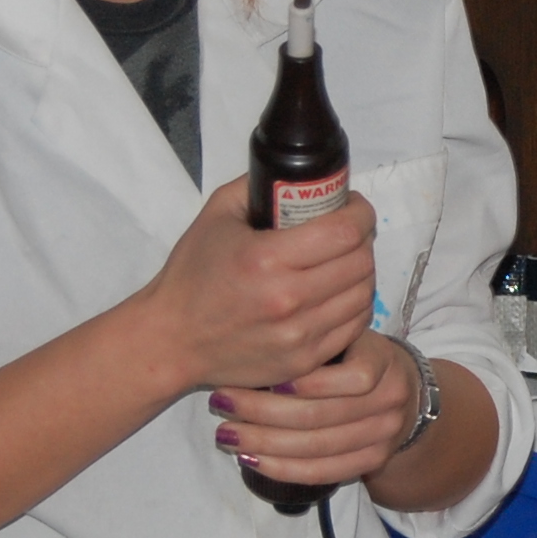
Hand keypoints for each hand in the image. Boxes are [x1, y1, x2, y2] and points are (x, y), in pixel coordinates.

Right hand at [139, 180, 378, 395]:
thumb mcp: (217, 215)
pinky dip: (354, 304)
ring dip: (362, 272)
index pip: (344, 231)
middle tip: (349, 231)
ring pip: (363, 295)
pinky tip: (339, 293)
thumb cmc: (191, 276)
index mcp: (265, 258)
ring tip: (344, 262)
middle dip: (363, 238)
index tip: (354, 207)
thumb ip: (259, 187)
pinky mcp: (304, 360)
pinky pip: (354, 327)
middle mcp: (287, 300)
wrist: (172, 339)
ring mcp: (298, 335)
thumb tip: (300, 177)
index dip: (360, 213)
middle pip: (360, 262)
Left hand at [210, 325, 423, 490]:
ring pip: (318, 448)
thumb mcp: (342, 334)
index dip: (305, 382)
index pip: (351, 378)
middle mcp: (390, 401)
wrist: (396, 389)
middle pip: (322, 416)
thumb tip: (250, 346)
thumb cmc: (352, 353)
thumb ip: (311, 339)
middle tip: (220, 402)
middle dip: (263, 411)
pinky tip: (250, 460)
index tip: (258, 370)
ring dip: (264, 443)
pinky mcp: (373, 461)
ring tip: (225, 435)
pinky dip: (283, 469)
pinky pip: (323, 473)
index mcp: (383, 362)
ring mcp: (384, 436)